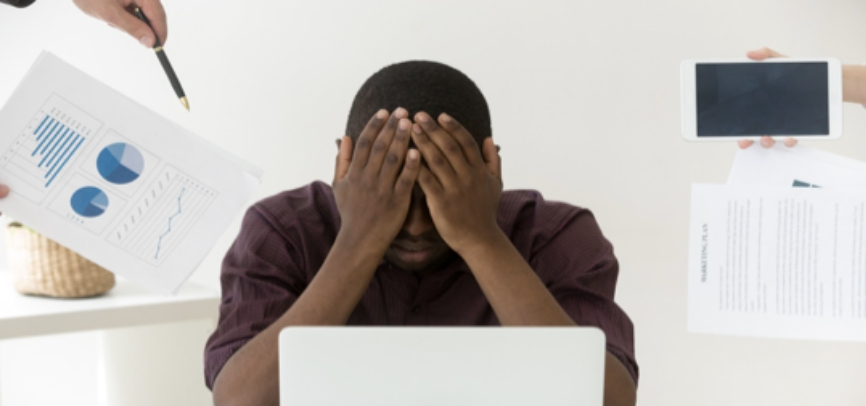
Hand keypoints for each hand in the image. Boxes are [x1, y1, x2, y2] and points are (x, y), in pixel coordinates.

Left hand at [72, 0, 166, 47]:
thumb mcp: (110, 13)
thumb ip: (133, 28)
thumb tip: (150, 40)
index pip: (158, 15)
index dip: (160, 33)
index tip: (157, 47)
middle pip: (154, 13)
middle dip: (147, 28)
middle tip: (140, 41)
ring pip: (145, 12)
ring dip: (135, 22)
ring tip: (116, 22)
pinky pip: (136, 7)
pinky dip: (129, 16)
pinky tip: (115, 16)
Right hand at [332, 108, 420, 250]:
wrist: (359, 241)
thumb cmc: (351, 213)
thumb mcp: (339, 185)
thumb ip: (342, 160)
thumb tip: (344, 137)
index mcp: (354, 173)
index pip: (364, 143)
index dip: (374, 125)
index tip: (385, 111)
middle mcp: (366, 179)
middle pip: (379, 147)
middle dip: (391, 127)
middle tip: (403, 110)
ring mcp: (382, 190)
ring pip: (392, 160)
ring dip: (402, 140)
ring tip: (411, 123)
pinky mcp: (396, 202)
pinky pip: (405, 180)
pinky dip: (411, 165)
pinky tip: (418, 151)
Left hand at [411, 112, 501, 253]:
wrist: (479, 239)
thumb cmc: (485, 211)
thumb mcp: (495, 184)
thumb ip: (493, 160)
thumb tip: (489, 139)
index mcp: (479, 170)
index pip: (466, 142)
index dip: (453, 127)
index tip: (440, 115)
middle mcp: (468, 177)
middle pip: (450, 147)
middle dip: (433, 129)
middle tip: (418, 115)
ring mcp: (455, 189)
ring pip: (437, 160)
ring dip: (423, 143)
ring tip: (411, 129)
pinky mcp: (441, 203)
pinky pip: (427, 181)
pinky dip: (417, 167)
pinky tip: (406, 156)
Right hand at [737, 47, 797, 149]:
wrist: (826, 80)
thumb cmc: (799, 73)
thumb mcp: (780, 61)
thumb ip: (765, 55)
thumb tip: (750, 54)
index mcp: (758, 103)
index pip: (742, 118)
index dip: (734, 128)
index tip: (728, 131)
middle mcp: (767, 118)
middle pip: (751, 133)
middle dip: (745, 140)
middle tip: (744, 140)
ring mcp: (782, 125)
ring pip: (768, 139)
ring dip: (765, 141)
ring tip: (766, 137)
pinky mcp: (797, 129)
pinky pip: (789, 140)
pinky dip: (787, 141)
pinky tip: (789, 137)